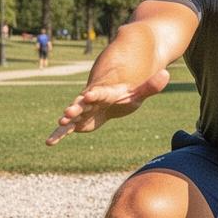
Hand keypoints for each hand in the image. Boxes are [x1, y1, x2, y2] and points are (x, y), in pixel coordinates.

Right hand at [45, 69, 170, 145]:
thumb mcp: (139, 92)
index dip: (95, 94)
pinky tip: (49, 143)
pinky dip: (59, 135)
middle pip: (82, 104)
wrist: (113, 96)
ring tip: (60, 124)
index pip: (100, 93)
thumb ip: (151, 86)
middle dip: (75, 107)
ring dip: (67, 119)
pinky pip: (67, 129)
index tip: (88, 94)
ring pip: (73, 115)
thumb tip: (168, 74)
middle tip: (67, 112)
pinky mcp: (80, 121)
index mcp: (105, 93)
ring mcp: (83, 110)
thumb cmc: (126, 94)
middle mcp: (91, 101)